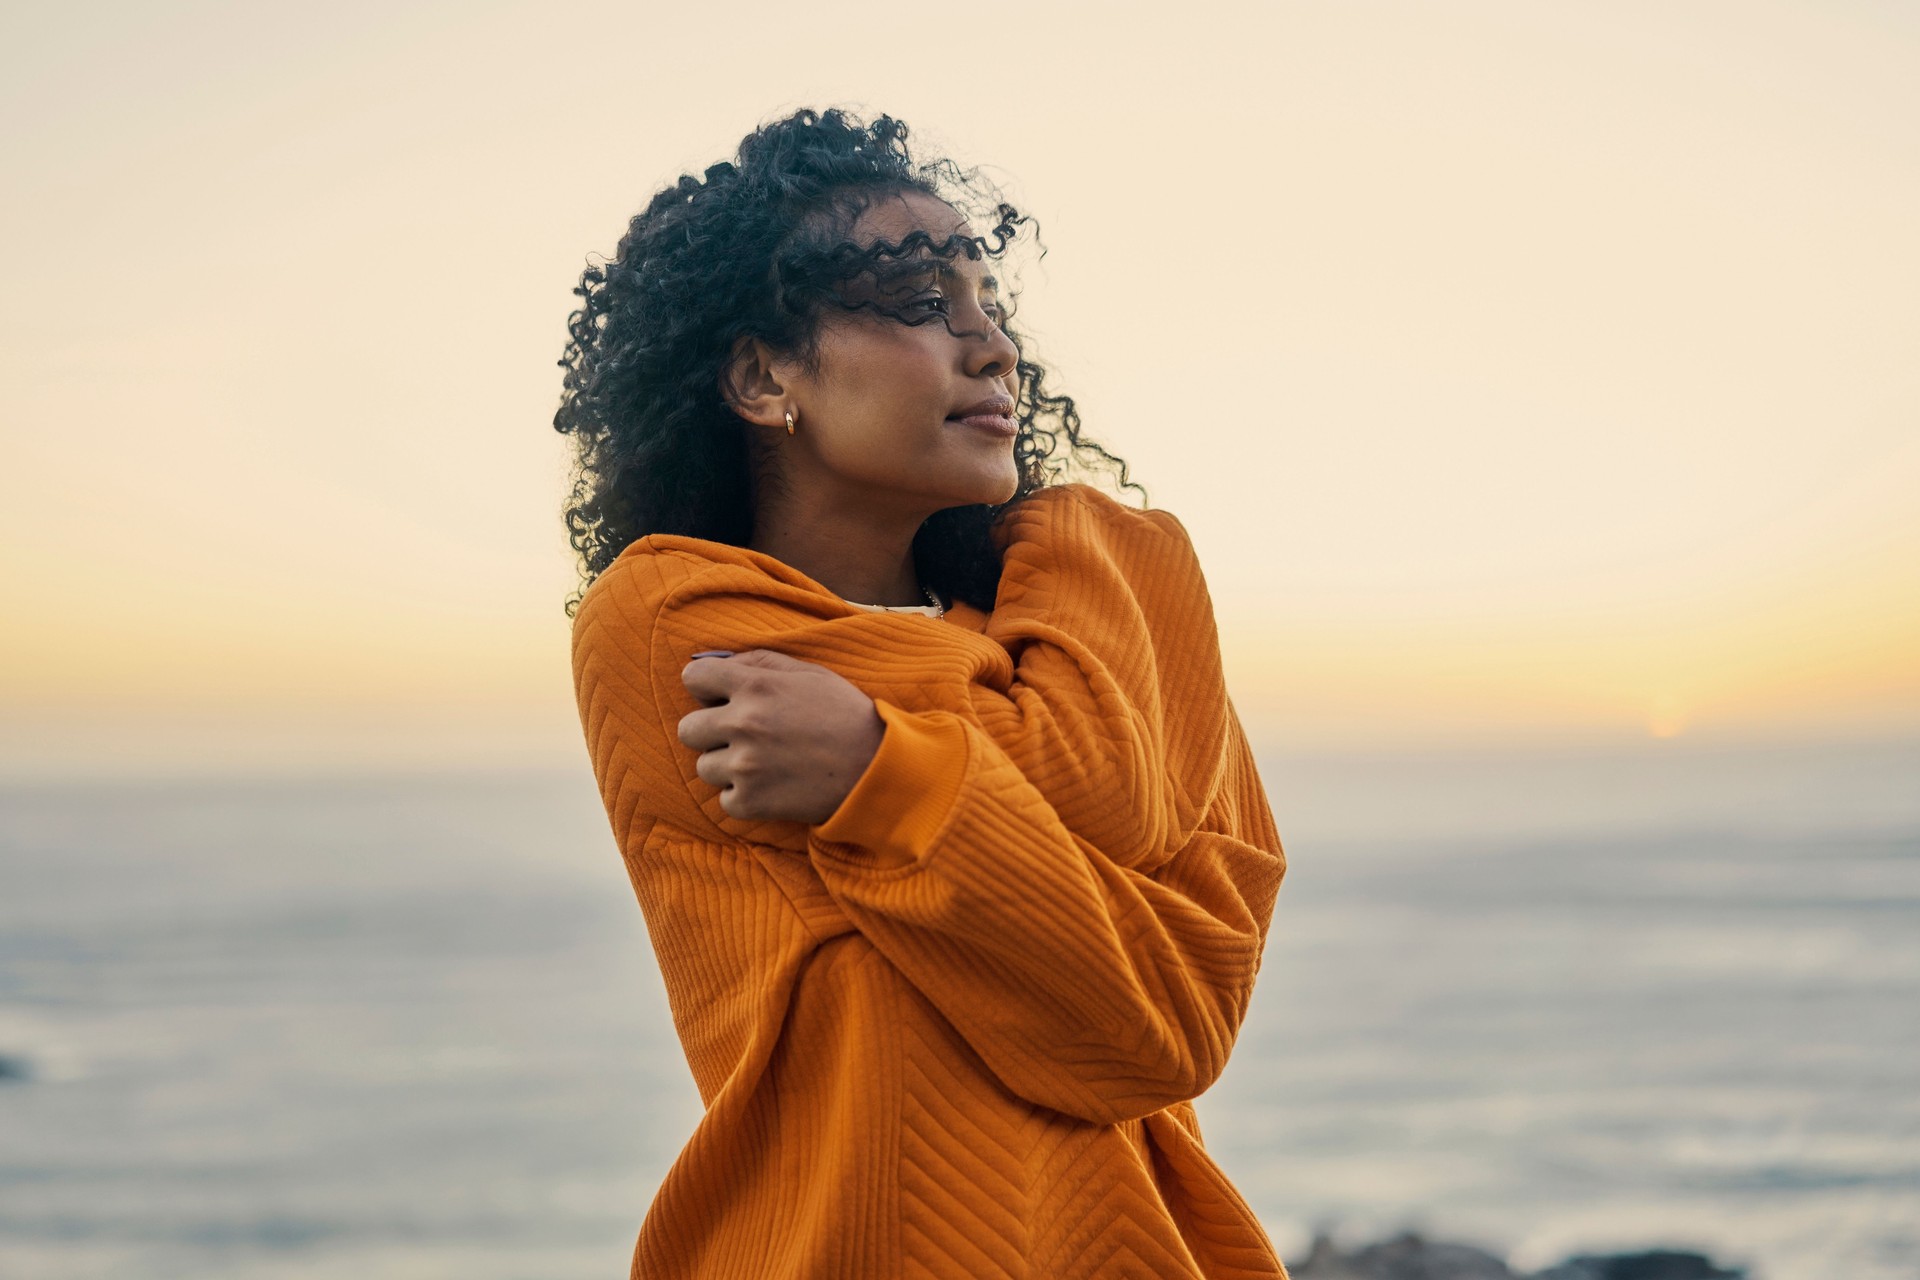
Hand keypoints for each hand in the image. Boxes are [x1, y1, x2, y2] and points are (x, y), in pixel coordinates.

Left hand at [677, 649, 885, 823]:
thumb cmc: (844, 714)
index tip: (721, 697)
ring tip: (762, 763)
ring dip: (727, 766)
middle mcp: (743, 724)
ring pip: (704, 767)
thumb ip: (758, 662)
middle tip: (741, 735)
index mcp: (754, 685)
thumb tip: (717, 663)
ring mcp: (745, 766)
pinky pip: (724, 800)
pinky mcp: (751, 802)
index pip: (692, 677)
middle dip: (710, 730)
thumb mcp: (807, 672)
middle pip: (688, 728)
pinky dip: (743, 797)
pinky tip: (771, 786)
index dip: (706, 686)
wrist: (877, 768)